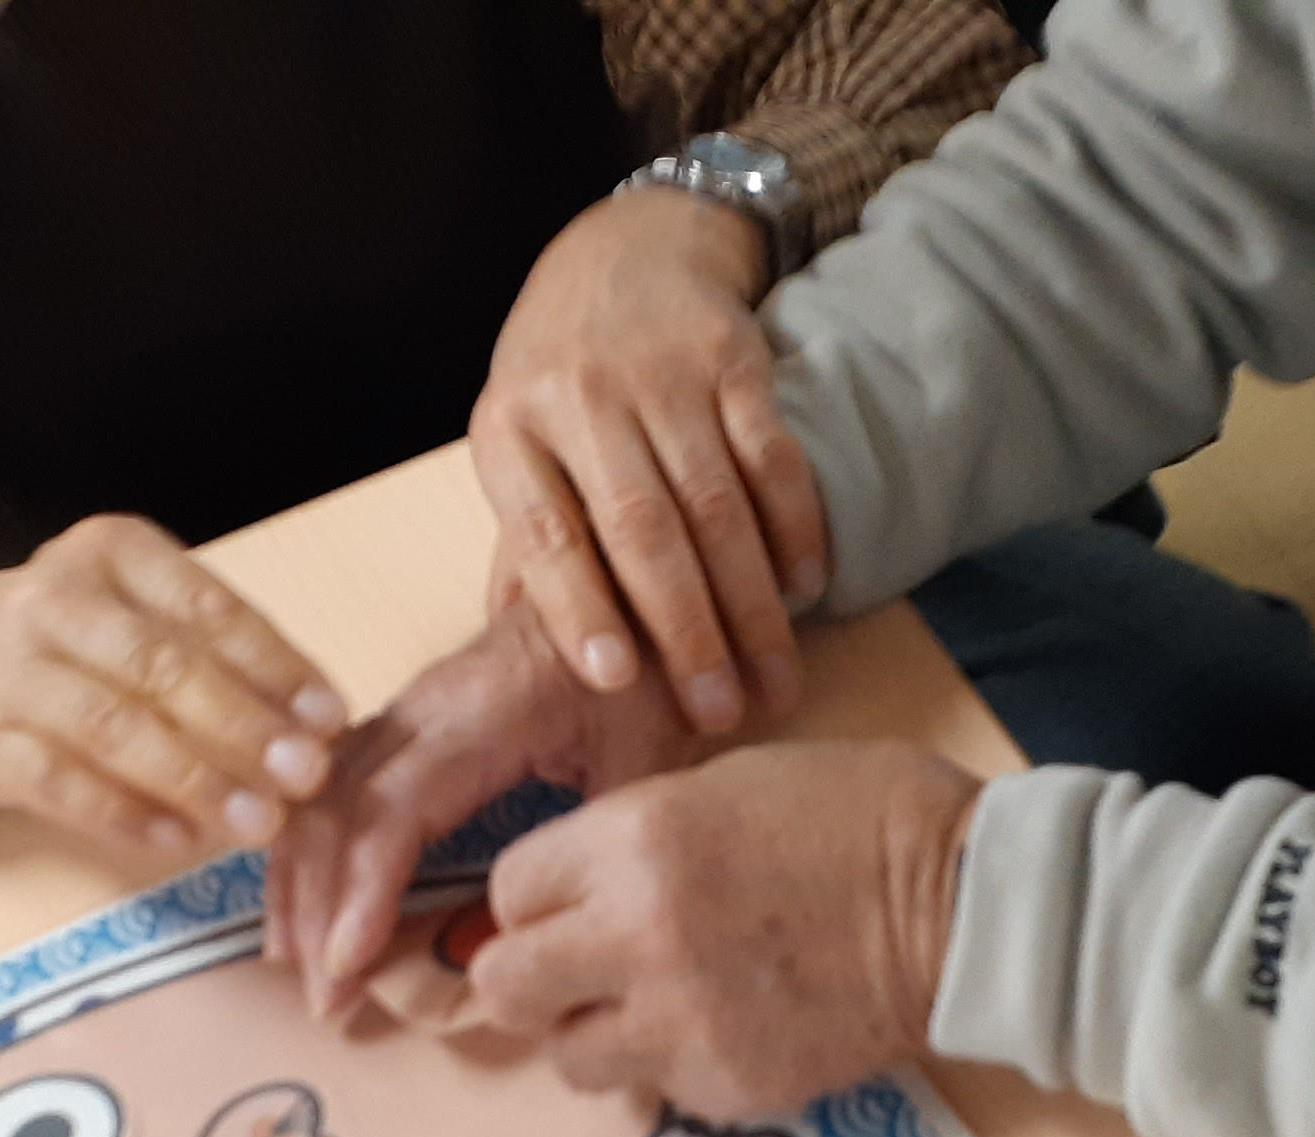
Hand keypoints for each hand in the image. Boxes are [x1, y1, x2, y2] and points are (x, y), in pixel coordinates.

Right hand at [0, 514, 351, 853]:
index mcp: (115, 552)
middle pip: (161, 666)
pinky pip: (59, 782)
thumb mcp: (139, 611)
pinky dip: (123, 813)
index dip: (274, 665)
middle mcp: (59, 600)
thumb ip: (217, 654)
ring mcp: (13, 671)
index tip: (330, 718)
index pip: (206, 606)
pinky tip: (178, 839)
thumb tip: (316, 725)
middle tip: (306, 776)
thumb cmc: (73, 639)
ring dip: (194, 778)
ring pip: (112, 726)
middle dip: (243, 725)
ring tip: (258, 822)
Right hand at [263, 599, 703, 1016]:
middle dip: (318, 910)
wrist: (627, 592)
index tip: (349, 964)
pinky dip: (307, 858)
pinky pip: (329, 791)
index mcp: (480, 715)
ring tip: (301, 973)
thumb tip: (556, 932)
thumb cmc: (641, 675)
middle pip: (335, 809)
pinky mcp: (399, 729)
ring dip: (300, 889)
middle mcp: (422, 710)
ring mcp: (403, 715)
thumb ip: (598, 837)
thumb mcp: (645, 753)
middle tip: (325, 1001)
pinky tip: (305, 918)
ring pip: (318, 801)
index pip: (393, 807)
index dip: (362, 889)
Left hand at [466, 741, 981, 1119]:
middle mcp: (636, 936)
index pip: (509, 891)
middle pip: (507, 986)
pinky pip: (652, 1089)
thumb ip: (634, 841)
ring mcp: (679, 1023)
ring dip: (597, 1033)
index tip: (569, 904)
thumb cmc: (859, 819)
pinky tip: (727, 1025)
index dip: (536, 899)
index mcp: (634, 841)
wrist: (965, 907)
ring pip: (566, 1057)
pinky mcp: (724, 1087)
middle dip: (533, 977)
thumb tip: (577, 891)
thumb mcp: (724, 784)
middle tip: (578, 970)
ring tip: (653, 1006)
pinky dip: (673, 1065)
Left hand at [471, 188, 828, 737]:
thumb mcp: (517, 443)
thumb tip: (515, 663)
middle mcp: (582, 397)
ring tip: (772, 675)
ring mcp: (661, 373)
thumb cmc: (560, 375)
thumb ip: (524, 548)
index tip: (616, 681)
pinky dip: (794, 527)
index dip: (581, 609)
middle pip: (642, 529)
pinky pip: (771, 456)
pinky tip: (804, 586)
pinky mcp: (733, 358)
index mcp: (510, 429)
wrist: (626, 249)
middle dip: (686, 630)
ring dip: (750, 601)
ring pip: (715, 504)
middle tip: (720, 709)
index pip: (546, 532)